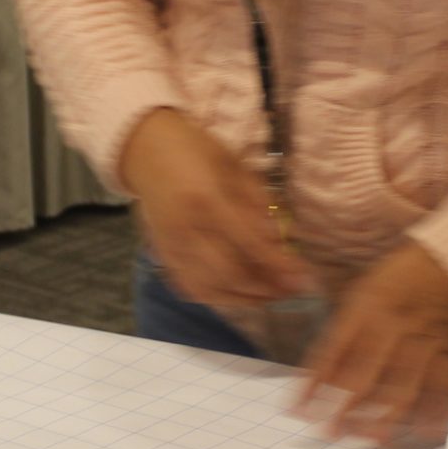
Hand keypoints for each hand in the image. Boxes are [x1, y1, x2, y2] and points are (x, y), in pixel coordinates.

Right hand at [120, 109, 312, 308]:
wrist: (143, 149)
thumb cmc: (194, 150)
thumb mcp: (233, 164)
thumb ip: (257, 202)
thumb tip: (280, 241)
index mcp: (206, 200)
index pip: (248, 244)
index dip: (278, 266)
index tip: (304, 277)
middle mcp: (186, 229)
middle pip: (229, 275)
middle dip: (265, 289)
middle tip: (292, 290)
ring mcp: (170, 246)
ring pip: (209, 289)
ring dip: (244, 299)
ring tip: (271, 297)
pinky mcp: (162, 255)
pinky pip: (190, 289)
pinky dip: (217, 299)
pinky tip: (239, 295)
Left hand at [296, 242, 447, 443]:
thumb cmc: (398, 279)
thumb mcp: (362, 294)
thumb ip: (344, 333)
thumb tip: (320, 378)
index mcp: (365, 308)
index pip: (332, 352)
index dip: (313, 384)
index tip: (298, 410)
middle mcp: (392, 326)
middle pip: (365, 373)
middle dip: (345, 407)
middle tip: (329, 433)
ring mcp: (423, 339)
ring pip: (402, 384)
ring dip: (385, 414)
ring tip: (369, 438)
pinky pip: (441, 382)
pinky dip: (434, 406)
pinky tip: (423, 429)